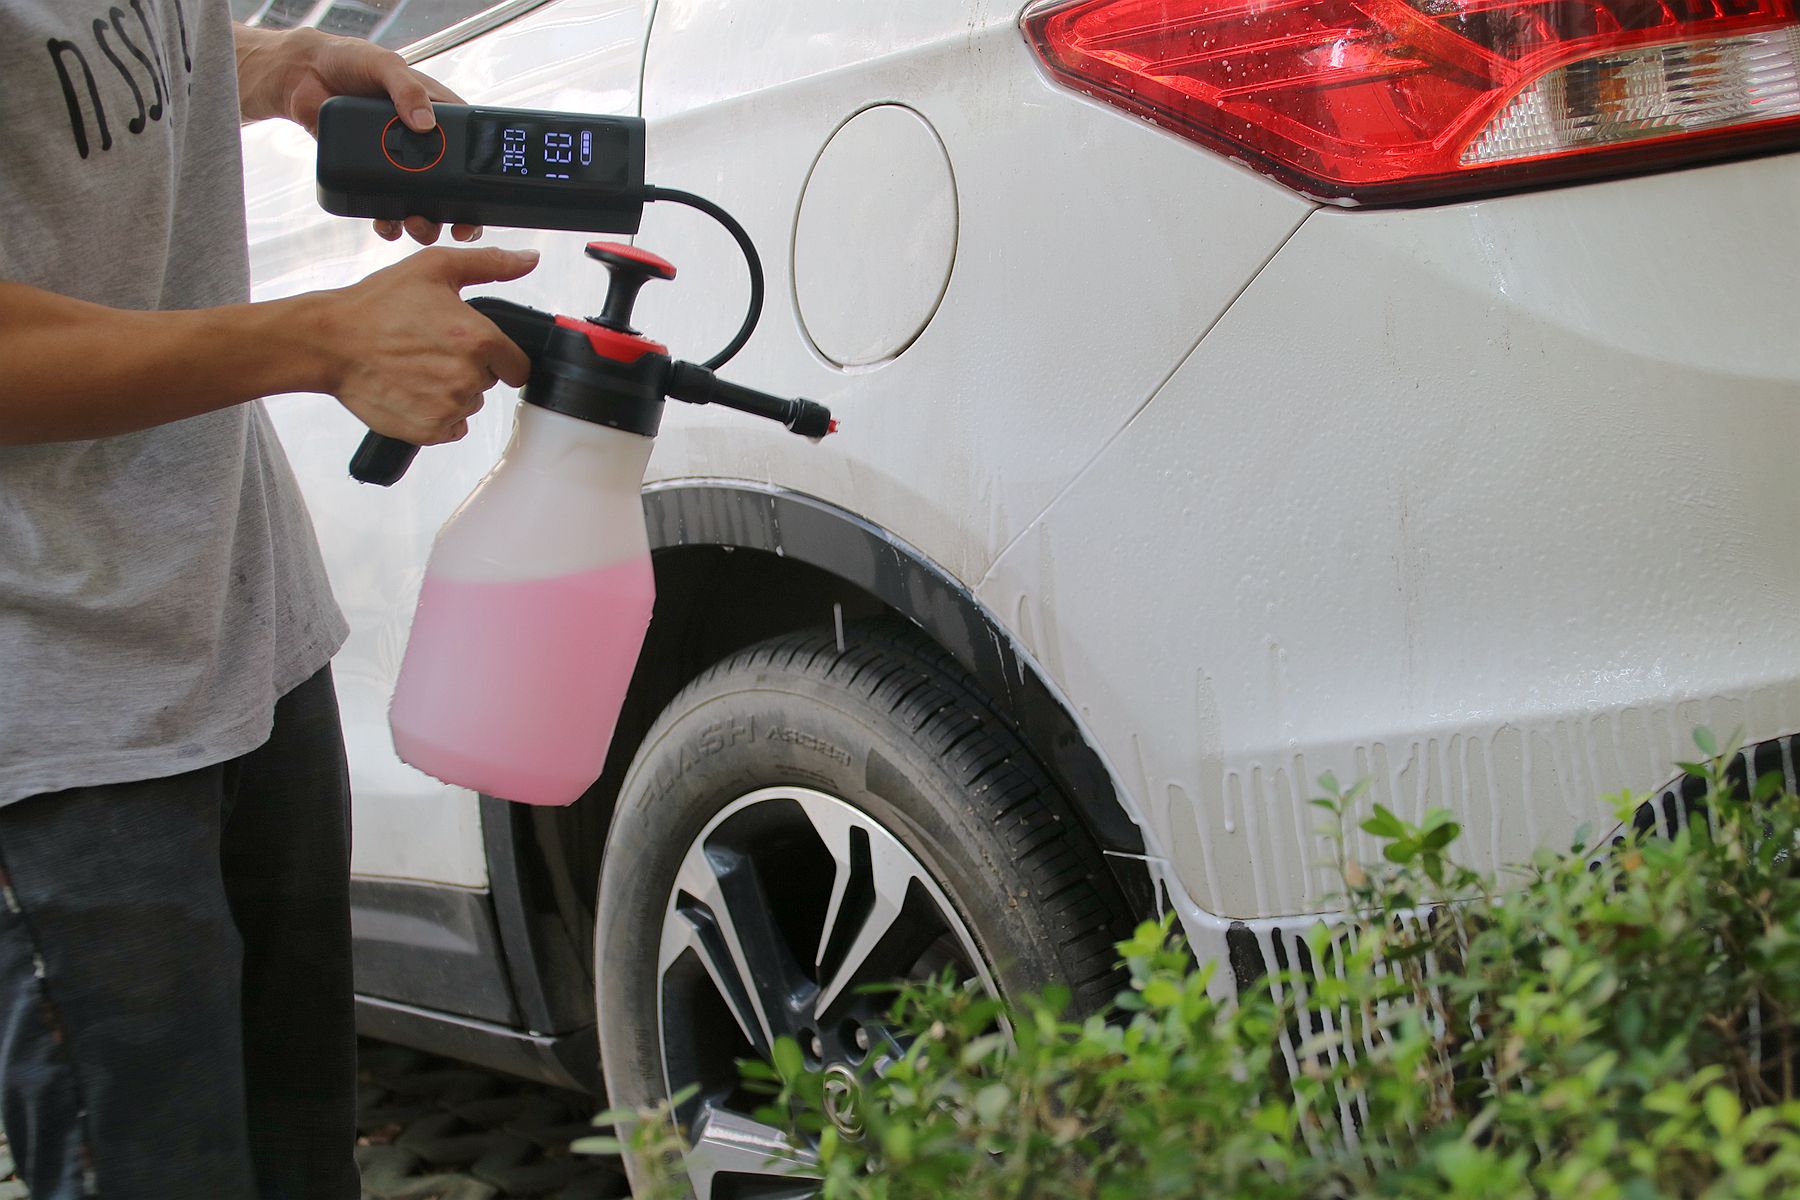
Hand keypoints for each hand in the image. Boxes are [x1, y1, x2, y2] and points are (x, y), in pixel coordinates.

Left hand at [236, 26, 478, 244]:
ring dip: (425, 222)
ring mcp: (400, 163)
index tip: (484, 197)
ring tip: (417, 224)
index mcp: (438, 116)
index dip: (481, 174)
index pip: (470, 147)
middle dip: (459, 213)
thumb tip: (424, 122)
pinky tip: (387, 224)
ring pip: (423, 204)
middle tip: (456, 225)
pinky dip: (389, 222)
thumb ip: (406, 89)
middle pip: (452, 187)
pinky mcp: (372, 176)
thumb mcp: (385, 65)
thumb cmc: (350, 61)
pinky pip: (386, 207)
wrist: (304, 75)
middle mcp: (424, 145)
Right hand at [319, 247, 539, 444]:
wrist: (329, 342)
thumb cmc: (376, 305)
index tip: (470, 346)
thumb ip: (489, 264)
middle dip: (469, 368)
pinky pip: (451, 428)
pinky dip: (436, 414)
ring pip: (469, 404)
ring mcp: (449, 407)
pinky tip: (411, 390)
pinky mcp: (429, 430)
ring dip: (451, 391)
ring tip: (415, 368)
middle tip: (430, 349)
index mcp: (479, 340)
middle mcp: (468, 378)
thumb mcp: (434, 268)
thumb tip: (528, 259)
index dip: (496, 355)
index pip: (517, 366)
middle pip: (489, 382)